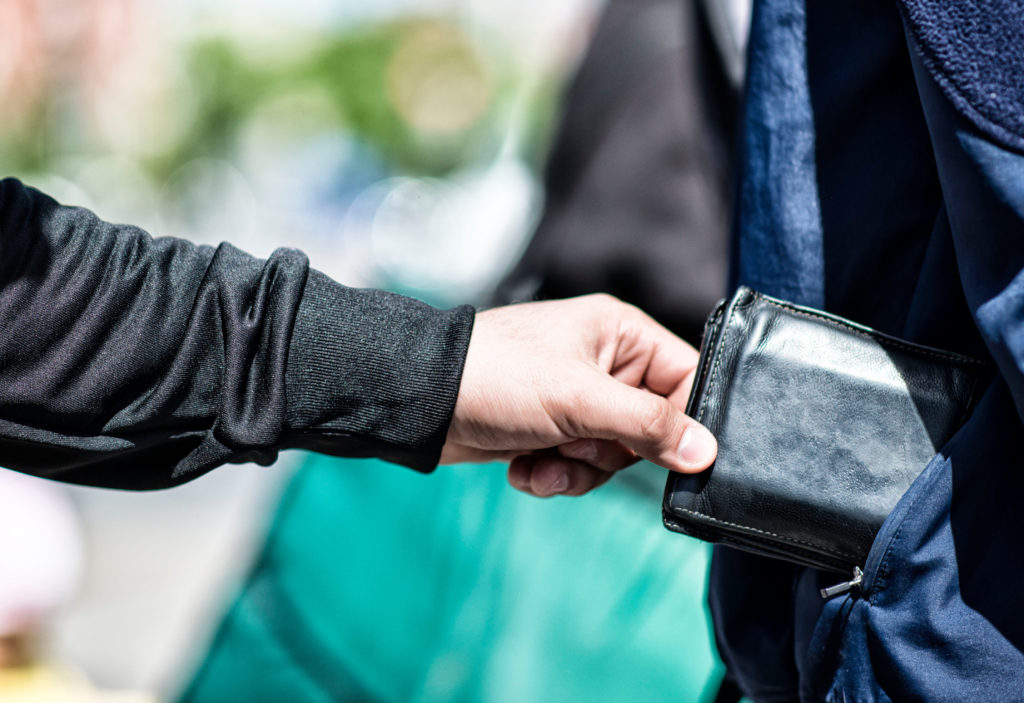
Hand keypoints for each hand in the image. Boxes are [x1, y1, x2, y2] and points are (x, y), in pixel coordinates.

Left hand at [442, 294, 716, 496]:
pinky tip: (523, 468)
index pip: (686, 379)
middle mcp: (604, 363)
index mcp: (621, 334)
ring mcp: (576, 398)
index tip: (677, 459)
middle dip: (612, 453)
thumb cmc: (497, 377)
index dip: (685, 422)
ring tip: (542, 460)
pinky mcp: (551, 429)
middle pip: (651, 428)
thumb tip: (705, 451)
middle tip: (578, 446)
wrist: (420, 401)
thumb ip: (647, 426)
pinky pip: (578, 465)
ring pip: (613, 456)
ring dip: (578, 470)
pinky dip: (553, 475)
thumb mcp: (579, 399)